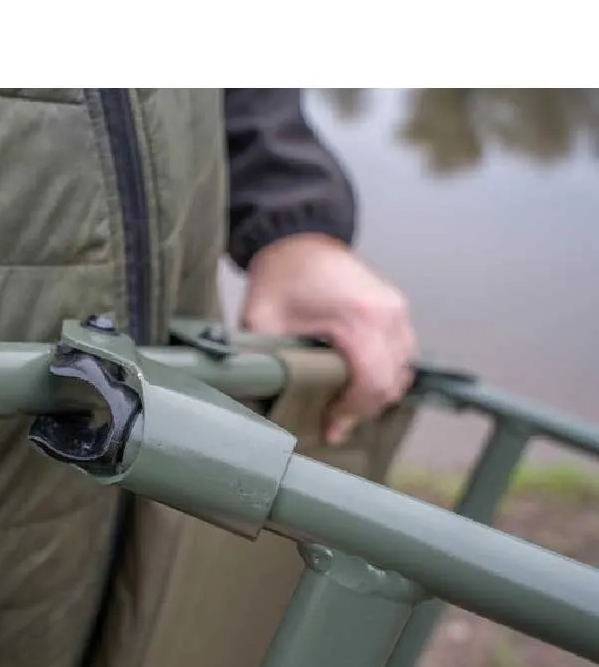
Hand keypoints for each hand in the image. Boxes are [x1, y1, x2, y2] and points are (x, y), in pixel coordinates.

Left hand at [241, 233, 416, 445]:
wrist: (296, 239)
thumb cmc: (279, 278)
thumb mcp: (262, 324)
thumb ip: (269, 363)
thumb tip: (268, 404)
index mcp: (360, 318)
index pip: (372, 382)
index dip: (352, 413)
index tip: (330, 427)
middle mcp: (388, 314)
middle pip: (392, 382)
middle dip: (364, 408)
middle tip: (334, 423)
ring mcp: (397, 309)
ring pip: (403, 370)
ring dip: (376, 393)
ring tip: (344, 405)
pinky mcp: (395, 308)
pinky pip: (402, 353)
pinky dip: (384, 372)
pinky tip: (355, 382)